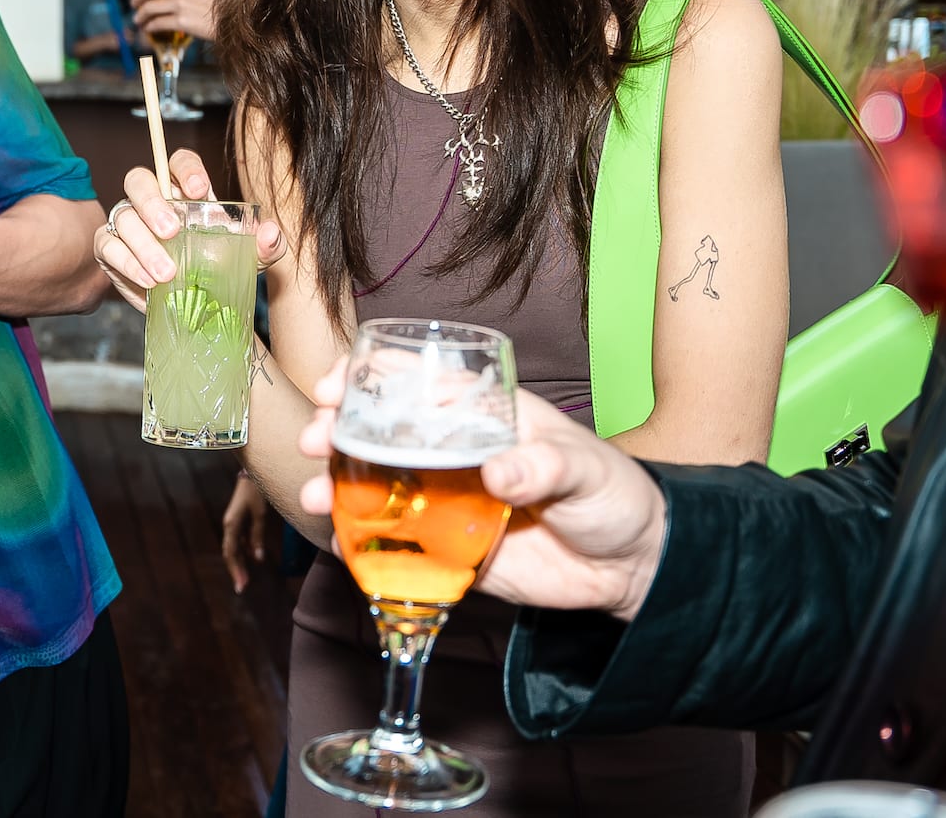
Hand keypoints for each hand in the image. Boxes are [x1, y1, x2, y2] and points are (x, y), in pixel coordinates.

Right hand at [93, 149, 283, 311]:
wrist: (192, 305)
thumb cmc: (217, 269)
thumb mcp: (248, 259)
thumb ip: (265, 246)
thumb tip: (271, 233)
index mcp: (184, 192)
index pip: (177, 162)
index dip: (186, 169)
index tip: (200, 190)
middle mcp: (152, 200)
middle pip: (139, 180)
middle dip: (153, 202)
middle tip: (173, 231)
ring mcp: (127, 222)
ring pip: (122, 216)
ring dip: (143, 243)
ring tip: (167, 272)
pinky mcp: (109, 249)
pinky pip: (107, 245)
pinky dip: (127, 263)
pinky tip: (149, 280)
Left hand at [130, 0, 218, 44]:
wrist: (234, 21)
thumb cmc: (224, 5)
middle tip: (135, 3)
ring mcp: (181, 3)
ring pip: (149, 7)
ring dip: (140, 15)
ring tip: (139, 19)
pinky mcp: (182, 21)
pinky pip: (157, 23)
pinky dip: (149, 26)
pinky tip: (149, 28)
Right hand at [221, 472, 268, 593]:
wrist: (251, 474)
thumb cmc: (256, 492)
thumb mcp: (260, 515)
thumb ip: (257, 536)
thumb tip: (257, 558)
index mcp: (231, 525)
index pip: (231, 553)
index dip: (236, 570)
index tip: (242, 585)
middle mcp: (228, 526)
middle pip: (230, 553)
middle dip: (236, 570)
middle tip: (242, 587)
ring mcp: (232, 523)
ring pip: (233, 547)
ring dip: (239, 562)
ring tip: (245, 578)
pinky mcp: (237, 520)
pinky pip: (238, 540)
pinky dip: (243, 551)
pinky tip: (251, 557)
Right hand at [297, 360, 668, 620]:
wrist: (632, 568)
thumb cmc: (614, 494)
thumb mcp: (586, 469)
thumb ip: (545, 466)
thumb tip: (500, 471)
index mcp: (483, 414)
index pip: (415, 381)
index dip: (366, 376)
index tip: (333, 385)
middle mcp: (455, 453)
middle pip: (381, 432)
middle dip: (337, 430)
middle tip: (314, 439)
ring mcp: (448, 501)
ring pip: (378, 487)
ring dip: (338, 486)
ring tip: (316, 496)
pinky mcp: (451, 552)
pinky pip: (398, 546)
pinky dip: (363, 544)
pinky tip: (340, 544)